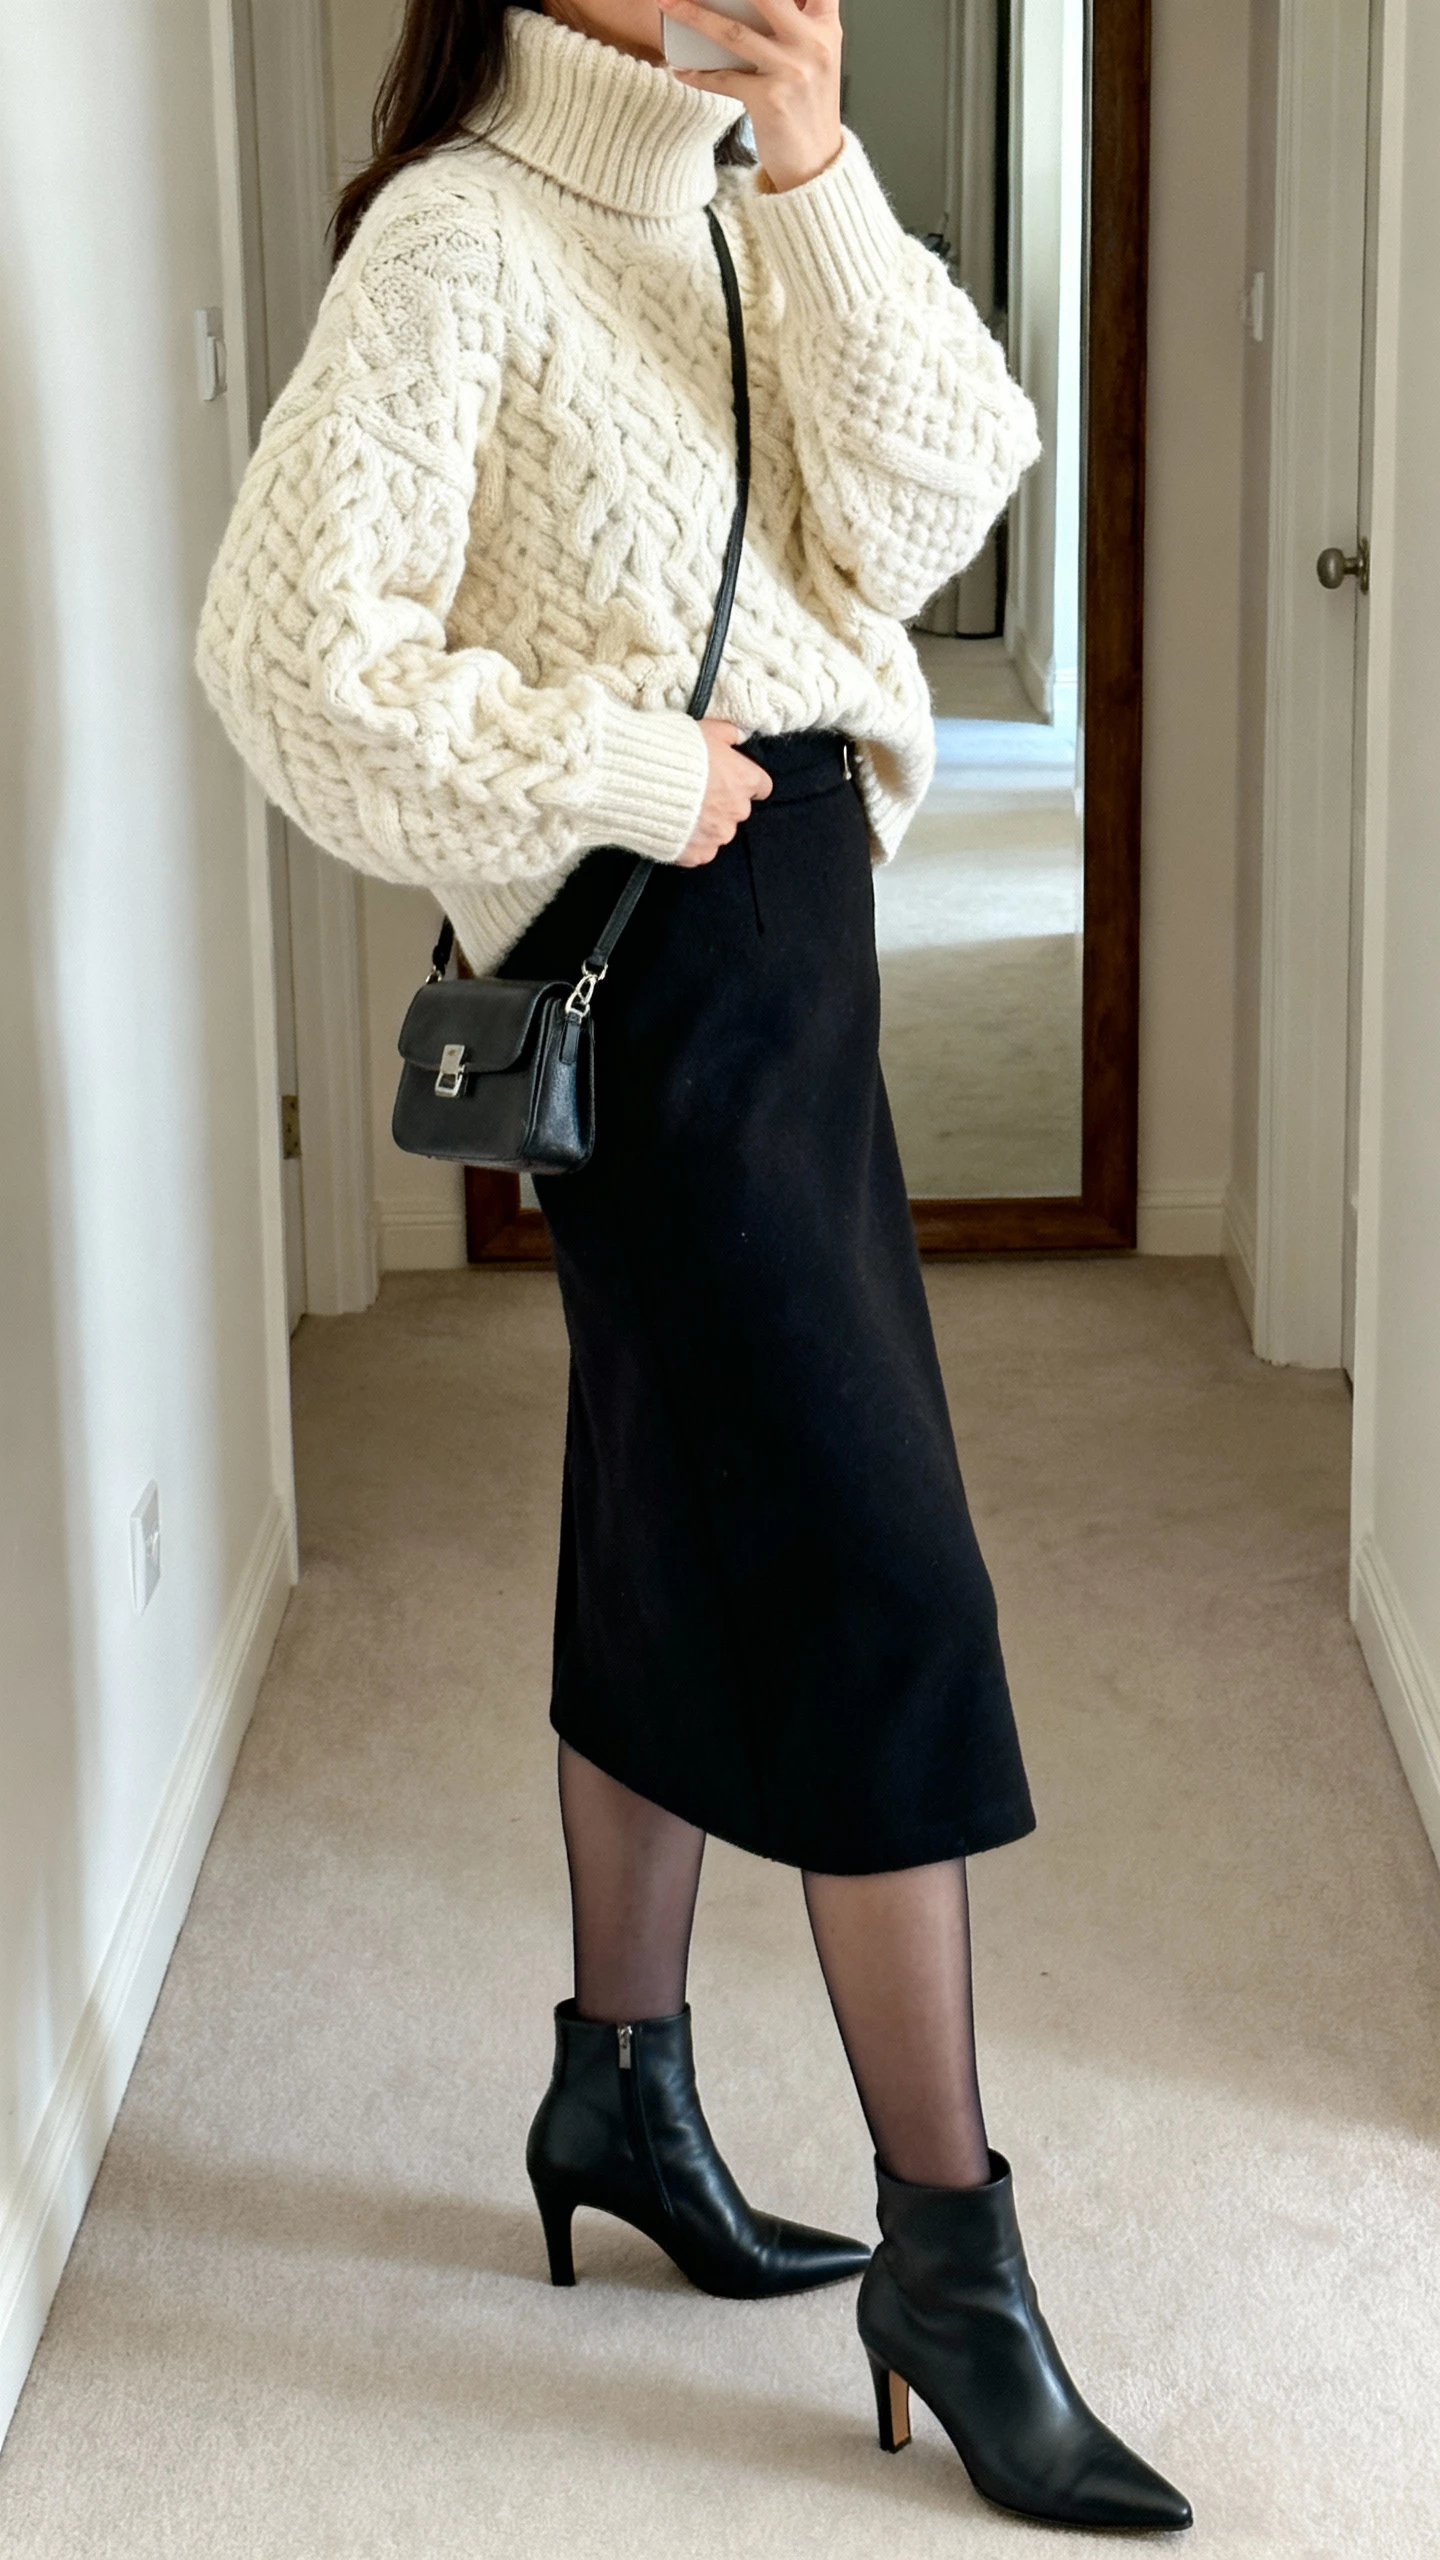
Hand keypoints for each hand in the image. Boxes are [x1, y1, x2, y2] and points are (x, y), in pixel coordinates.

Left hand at [658, 0, 843, 195]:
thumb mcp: (817, 56)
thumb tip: (759, 3)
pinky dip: (698, 73)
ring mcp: (791, 71)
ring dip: (693, 15)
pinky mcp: (770, 101)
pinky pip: (724, 79)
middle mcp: (812, 43)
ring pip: (733, 32)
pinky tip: (680, 67)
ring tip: (666, 2)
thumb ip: (799, 20)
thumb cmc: (809, 108)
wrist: (817, 165)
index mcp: (825, 26)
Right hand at [675, 719, 773, 864]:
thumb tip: (739, 736)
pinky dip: (688, 842)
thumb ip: (729, 733)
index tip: (729, 778)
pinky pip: (699, 850)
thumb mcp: (706, 729)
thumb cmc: (673, 751)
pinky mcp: (697, 854)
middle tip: (694, 791)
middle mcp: (737, 811)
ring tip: (678, 810)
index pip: (761, 786)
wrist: (638, 781)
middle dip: (720, 802)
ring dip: (704, 823)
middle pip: (736, 809)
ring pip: (717, 831)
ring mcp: (718, 835)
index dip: (742, 781)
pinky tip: (671, 827)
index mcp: (744, 780)